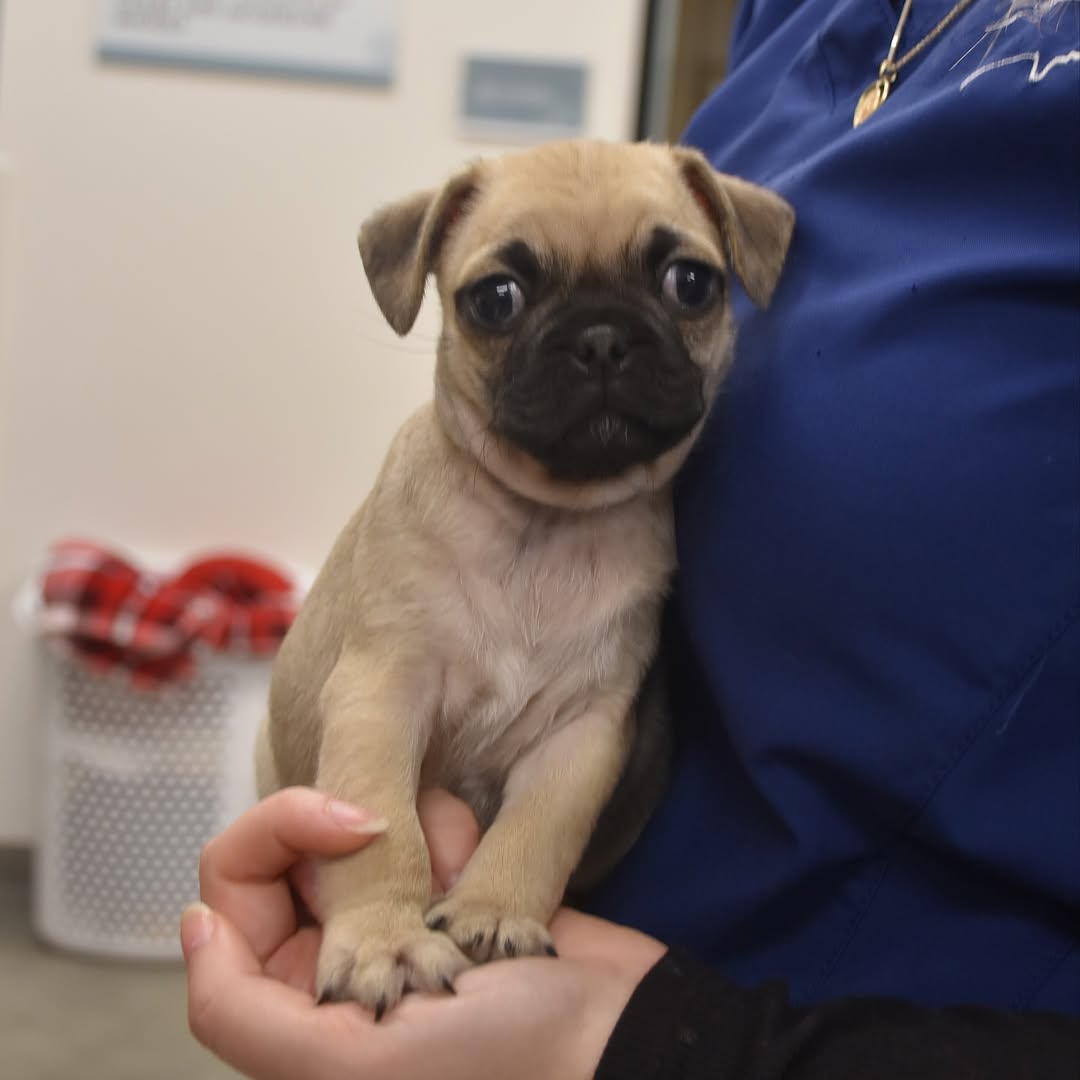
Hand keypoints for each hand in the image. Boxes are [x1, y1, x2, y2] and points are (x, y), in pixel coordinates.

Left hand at [182, 787, 665, 1079]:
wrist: (623, 1039)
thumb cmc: (505, 1065)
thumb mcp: (347, 1066)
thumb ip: (240, 1006)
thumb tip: (196, 919)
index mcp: (295, 1008)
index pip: (237, 890)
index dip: (280, 833)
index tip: (358, 819)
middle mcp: (338, 960)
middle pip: (304, 847)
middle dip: (367, 835)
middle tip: (429, 869)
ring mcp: (400, 920)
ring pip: (372, 826)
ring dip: (422, 838)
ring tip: (466, 892)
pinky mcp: (455, 891)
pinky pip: (427, 826)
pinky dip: (455, 833)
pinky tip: (486, 876)